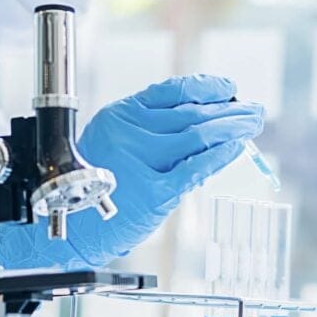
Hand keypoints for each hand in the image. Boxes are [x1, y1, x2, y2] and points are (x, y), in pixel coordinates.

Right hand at [0, 74, 264, 268]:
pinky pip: (195, 168)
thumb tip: (199, 128)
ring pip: (198, 135)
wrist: (63, 229)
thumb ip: (148, 135)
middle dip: (229, 110)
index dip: (205, 87)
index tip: (228, 88)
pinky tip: (236, 148)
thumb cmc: (89, 192)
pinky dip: (220, 156)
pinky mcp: (154, 192)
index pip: (171, 91)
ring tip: (252, 124)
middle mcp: (130, 132)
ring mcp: (142, 161)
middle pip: (191, 114)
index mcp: (119, 115)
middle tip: (253, 111)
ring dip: (232, 128)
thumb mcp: (111, 148)